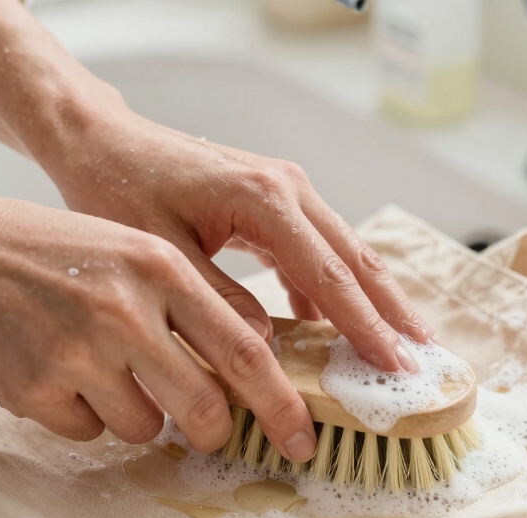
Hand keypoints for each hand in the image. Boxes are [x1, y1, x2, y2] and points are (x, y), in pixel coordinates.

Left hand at [0, 0, 439, 374]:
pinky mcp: (273, 197)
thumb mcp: (162, 253)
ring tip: (397, 345)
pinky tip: (334, 324)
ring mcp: (284, 188)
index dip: (365, 326)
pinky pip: (317, 247)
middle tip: (422, 359)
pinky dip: (333, 286)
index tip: (396, 366)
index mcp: (265, 199)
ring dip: (371, 298)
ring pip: (344, 251)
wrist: (104, 142)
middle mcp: (287, 187)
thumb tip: (267, 346)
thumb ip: (218, 300)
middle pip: (355, 259)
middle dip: (390, 312)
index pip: (329, 275)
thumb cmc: (121, 188)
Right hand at [0, 191, 317, 457]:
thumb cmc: (36, 245)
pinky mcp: (37, 390)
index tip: (300, 435)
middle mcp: (127, 309)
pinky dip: (81, 415)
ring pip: (146, 427)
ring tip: (95, 370)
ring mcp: (80, 352)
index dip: (281, 403)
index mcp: (159, 265)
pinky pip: (89, 431)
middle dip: (216, 430)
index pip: (244, 349)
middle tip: (211, 432)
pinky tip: (53, 372)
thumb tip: (245, 355)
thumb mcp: (125, 246)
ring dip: (136, 414)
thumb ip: (185, 298)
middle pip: (206, 406)